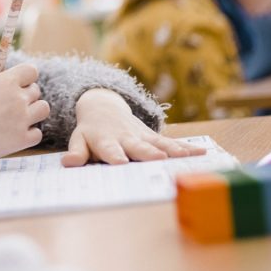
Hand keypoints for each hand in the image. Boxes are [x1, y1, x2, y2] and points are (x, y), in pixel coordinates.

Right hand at [0, 63, 49, 161]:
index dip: (25, 79)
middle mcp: (19, 97)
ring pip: (44, 109)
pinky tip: (16, 137)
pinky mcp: (23, 139)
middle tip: (13, 106)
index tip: (17, 86)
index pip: (31, 71)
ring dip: (34, 112)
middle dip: (26, 97)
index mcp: (7, 81)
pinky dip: (29, 135)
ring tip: (20, 119)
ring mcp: (23, 118)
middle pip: (36, 91)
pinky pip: (37, 134)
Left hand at [62, 88, 205, 166]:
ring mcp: (143, 136)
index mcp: (106, 140)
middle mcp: (127, 137)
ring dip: (173, 151)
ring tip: (188, 158)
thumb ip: (76, 152)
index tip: (120, 163)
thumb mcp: (79, 139)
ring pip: (159, 144)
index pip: (109, 149)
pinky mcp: (154, 137)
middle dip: (149, 153)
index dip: (114, 155)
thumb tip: (68, 163)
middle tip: (160, 160)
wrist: (104, 107)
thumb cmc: (90, 131)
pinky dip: (186, 148)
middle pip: (138, 147)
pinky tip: (202, 153)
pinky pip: (171, 143)